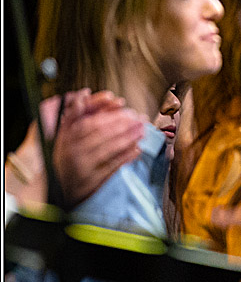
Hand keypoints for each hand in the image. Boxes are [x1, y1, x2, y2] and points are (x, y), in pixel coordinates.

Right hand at [53, 89, 145, 206]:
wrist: (57, 187)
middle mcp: (72, 153)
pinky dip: (126, 157)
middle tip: (140, 118)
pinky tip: (137, 149)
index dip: (109, 115)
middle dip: (123, 125)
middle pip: (101, 135)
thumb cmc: (64, 156)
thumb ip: (74, 114)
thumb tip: (85, 93)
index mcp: (65, 138)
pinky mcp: (92, 182)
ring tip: (142, 131)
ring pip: (108, 150)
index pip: (89, 123)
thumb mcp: (63, 134)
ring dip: (128, 139)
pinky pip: (112, 167)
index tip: (126, 109)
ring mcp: (83, 168)